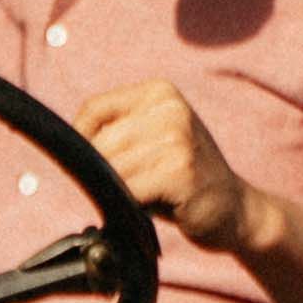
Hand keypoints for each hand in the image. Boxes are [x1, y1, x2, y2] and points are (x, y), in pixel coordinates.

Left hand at [79, 79, 257, 253]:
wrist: (237, 210)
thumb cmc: (182, 180)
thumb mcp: (152, 141)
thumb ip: (116, 133)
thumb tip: (65, 146)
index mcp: (159, 92)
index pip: (93, 110)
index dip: (82, 143)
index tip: (92, 167)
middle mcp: (169, 107)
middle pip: (100, 143)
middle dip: (103, 174)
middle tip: (128, 191)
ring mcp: (176, 138)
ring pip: (112, 170)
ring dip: (119, 193)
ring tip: (144, 199)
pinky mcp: (180, 171)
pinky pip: (129, 191)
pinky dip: (130, 206)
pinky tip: (152, 210)